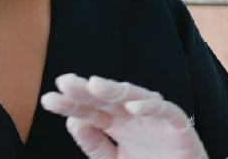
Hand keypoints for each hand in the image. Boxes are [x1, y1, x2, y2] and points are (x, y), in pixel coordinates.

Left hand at [41, 73, 207, 158]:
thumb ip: (95, 145)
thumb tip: (74, 122)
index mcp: (117, 124)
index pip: (90, 111)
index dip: (71, 104)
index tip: (49, 99)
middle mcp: (134, 116)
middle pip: (108, 99)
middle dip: (87, 90)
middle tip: (65, 82)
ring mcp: (155, 119)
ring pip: (136, 96)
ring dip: (116, 90)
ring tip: (95, 86)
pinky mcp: (178, 125)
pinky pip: (166, 111)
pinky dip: (152, 107)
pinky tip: (133, 107)